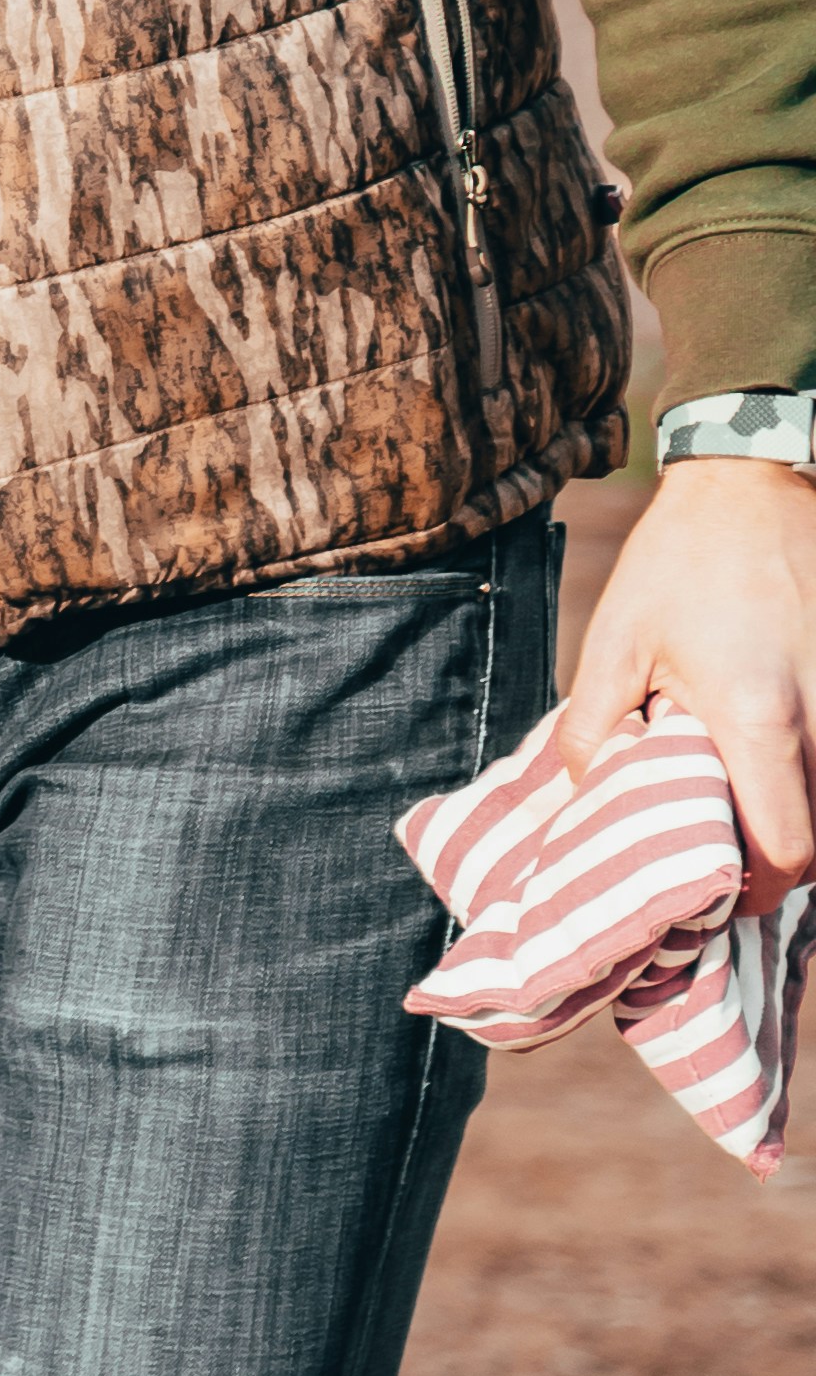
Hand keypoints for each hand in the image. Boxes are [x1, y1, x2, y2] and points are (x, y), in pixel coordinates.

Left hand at [559, 453, 815, 898]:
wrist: (749, 484)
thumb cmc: (679, 562)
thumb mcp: (616, 638)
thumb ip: (593, 723)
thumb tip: (581, 790)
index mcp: (758, 716)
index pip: (786, 844)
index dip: (761, 886)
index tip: (729, 890)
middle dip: (786, 863)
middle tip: (738, 861)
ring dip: (806, 814)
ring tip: (758, 812)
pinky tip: (788, 765)